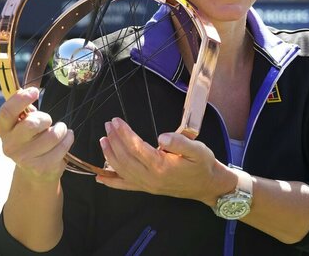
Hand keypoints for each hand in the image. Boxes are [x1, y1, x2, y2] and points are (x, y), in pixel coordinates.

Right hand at [0, 87, 73, 182]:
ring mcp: (24, 159)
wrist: (35, 171)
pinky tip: (66, 138)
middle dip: (45, 118)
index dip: (20, 99)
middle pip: (31, 124)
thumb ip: (25, 110)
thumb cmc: (31, 139)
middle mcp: (10, 145)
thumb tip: (30, 92)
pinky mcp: (40, 167)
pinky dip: (68, 139)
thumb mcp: (23, 124)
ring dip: (61, 129)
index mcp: (4, 129)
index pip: (7, 112)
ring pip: (51, 136)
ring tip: (60, 130)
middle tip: (48, 121)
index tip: (35, 91)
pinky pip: (61, 148)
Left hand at [96, 118, 233, 205]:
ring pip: (122, 170)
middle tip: (108, 125)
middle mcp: (151, 177)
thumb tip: (162, 137)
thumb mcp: (198, 150)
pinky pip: (125, 186)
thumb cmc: (203, 165)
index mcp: (161, 166)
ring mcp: (147, 185)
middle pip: (125, 158)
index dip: (124, 133)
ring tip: (103, 140)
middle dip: (114, 140)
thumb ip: (180, 142)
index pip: (136, 147)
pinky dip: (111, 181)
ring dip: (109, 155)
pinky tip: (100, 177)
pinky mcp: (147, 188)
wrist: (208, 185)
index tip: (116, 121)